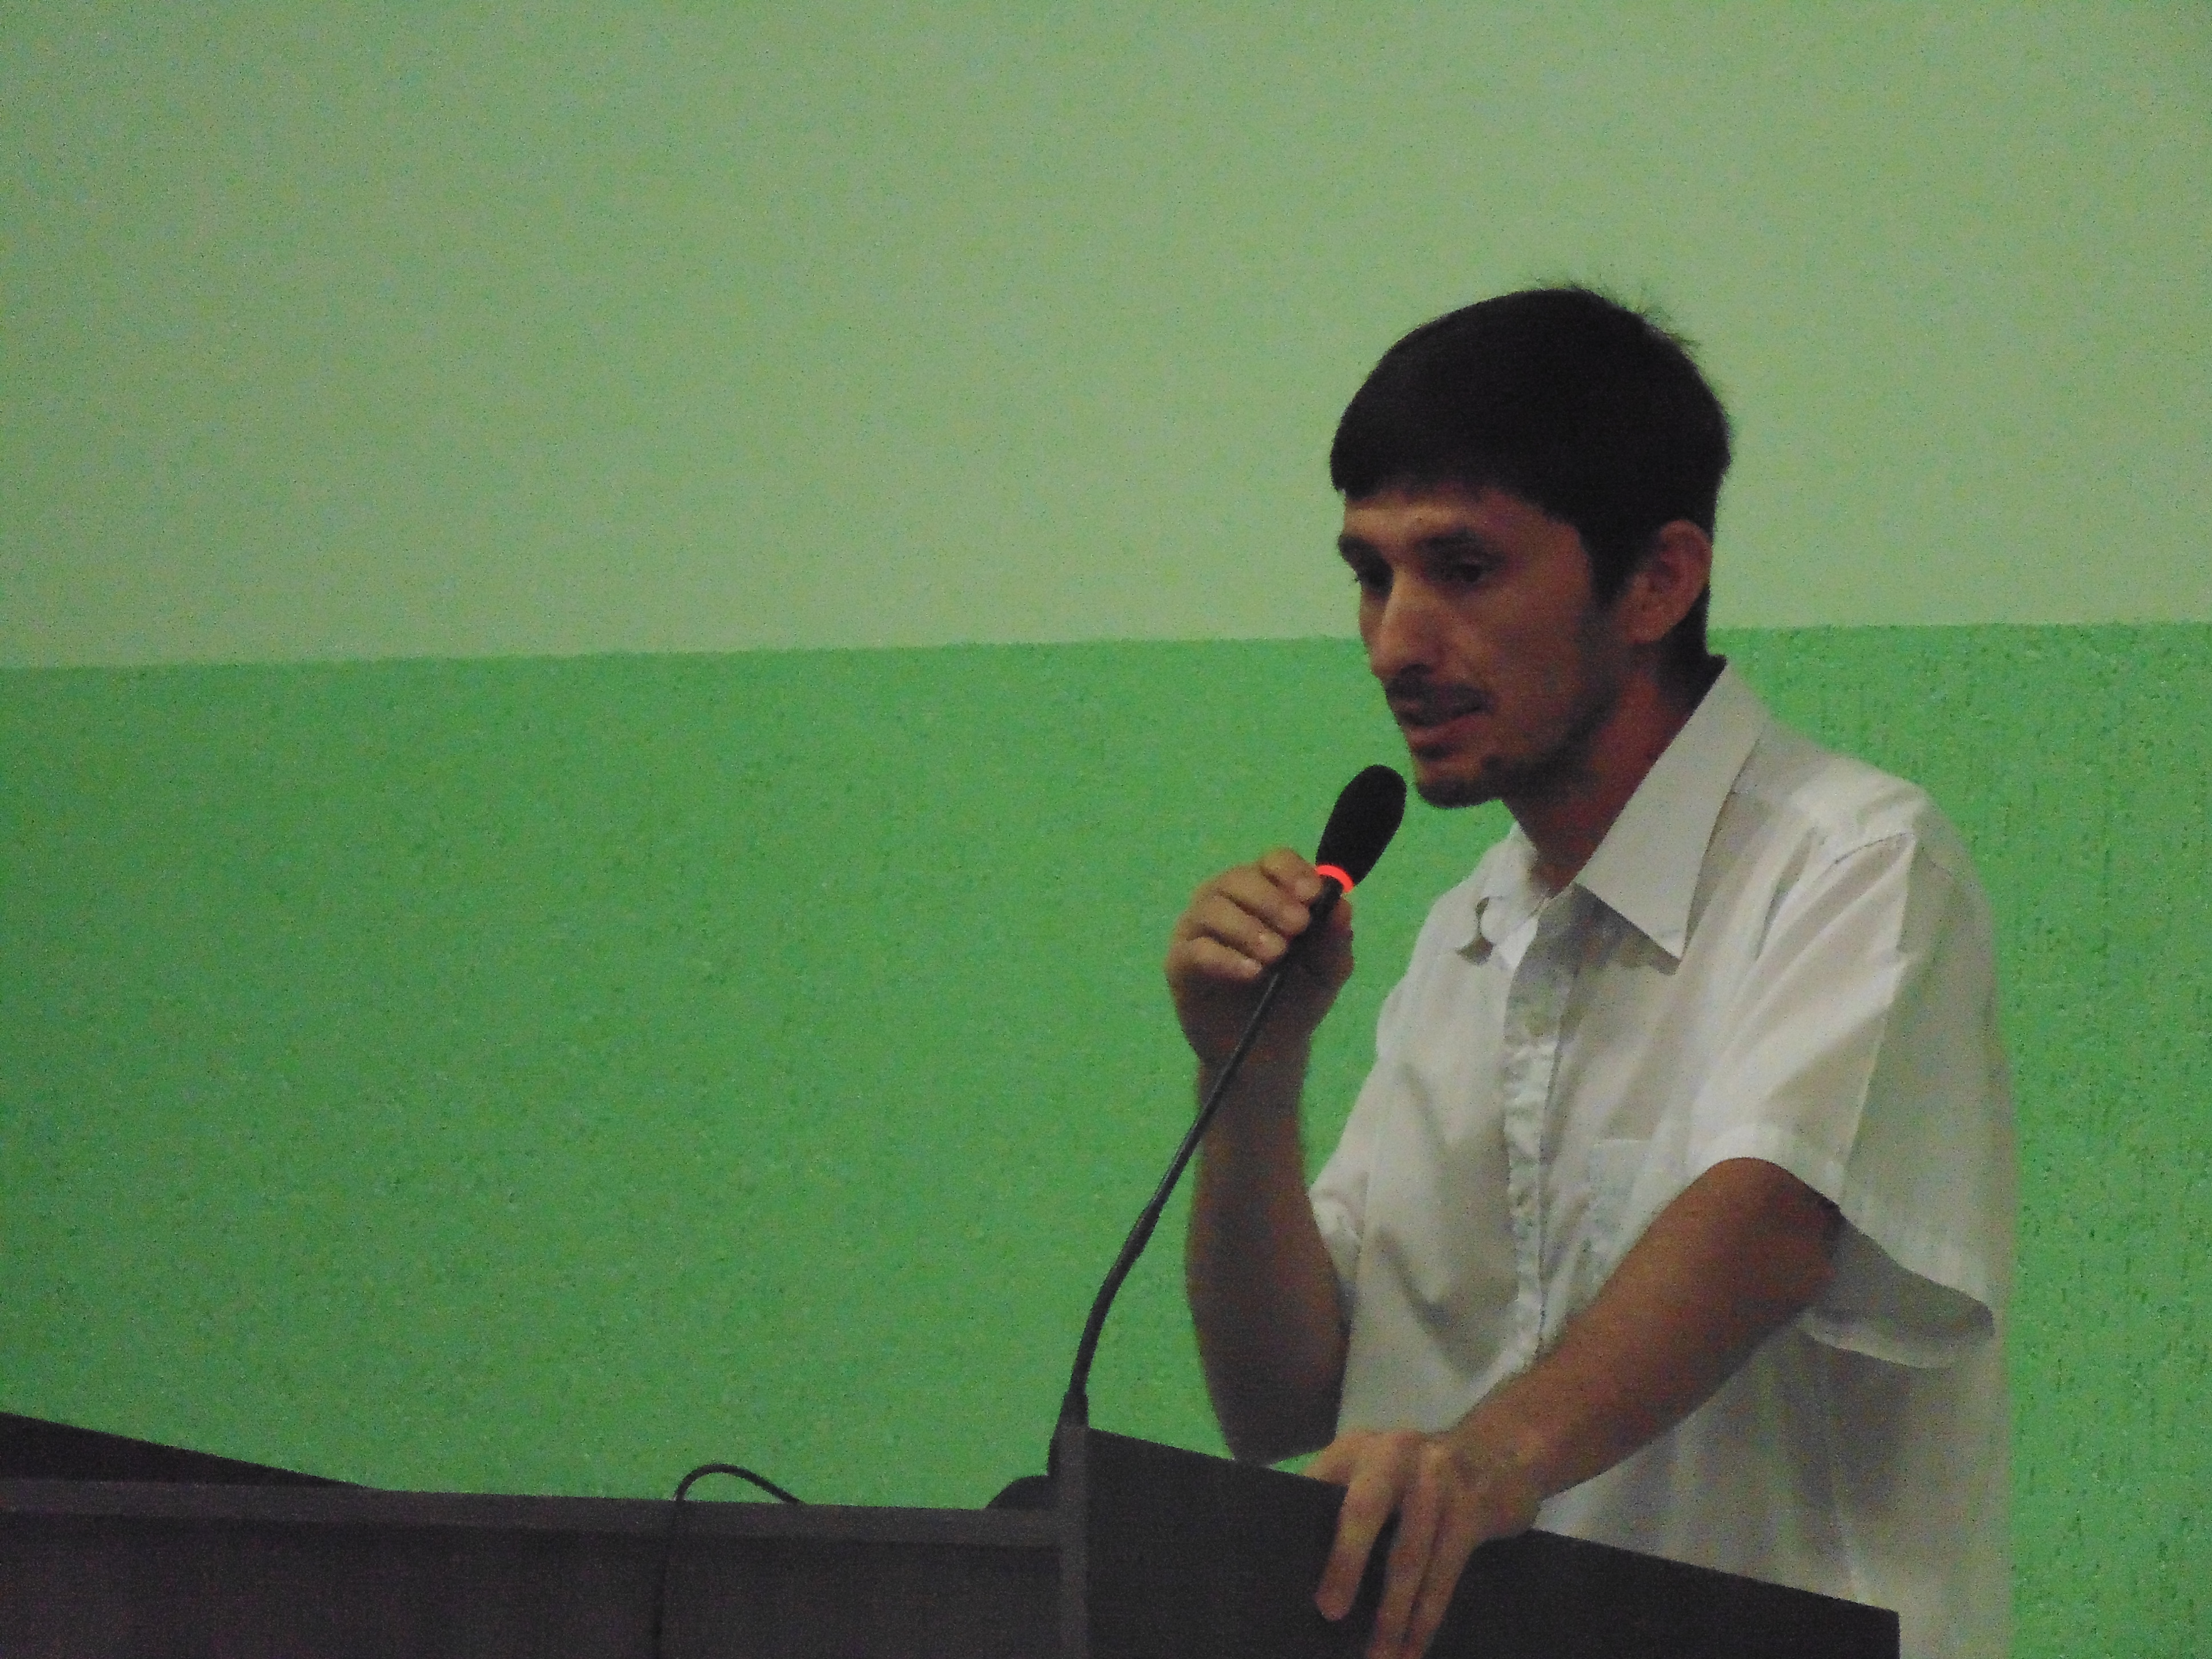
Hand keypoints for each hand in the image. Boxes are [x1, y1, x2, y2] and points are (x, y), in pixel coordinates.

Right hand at [1165, 850, 1354, 1067]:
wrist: (1269, 1050)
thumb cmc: (1297, 997)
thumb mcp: (1327, 970)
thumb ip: (1335, 939)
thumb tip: (1342, 905)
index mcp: (1265, 891)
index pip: (1273, 861)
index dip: (1291, 872)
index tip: (1313, 895)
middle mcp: (1226, 900)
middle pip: (1239, 878)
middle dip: (1272, 900)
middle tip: (1298, 927)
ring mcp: (1198, 928)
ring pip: (1212, 908)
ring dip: (1248, 927)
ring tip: (1276, 955)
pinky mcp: (1180, 962)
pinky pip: (1195, 950)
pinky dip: (1225, 958)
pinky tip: (1251, 973)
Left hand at [1308, 1426, 1541, 1658]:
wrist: (1502, 1451)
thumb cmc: (1418, 1476)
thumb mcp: (1377, 1470)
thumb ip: (1343, 1503)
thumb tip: (1307, 1570)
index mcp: (1357, 1449)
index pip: (1322, 1486)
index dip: (1305, 1526)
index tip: (1294, 1574)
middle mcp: (1395, 1454)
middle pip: (1364, 1510)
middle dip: (1346, 1564)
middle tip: (1330, 1614)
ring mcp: (1437, 1480)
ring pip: (1409, 1555)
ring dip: (1393, 1613)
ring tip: (1379, 1657)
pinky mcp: (1471, 1511)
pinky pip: (1445, 1572)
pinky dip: (1427, 1616)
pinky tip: (1415, 1648)